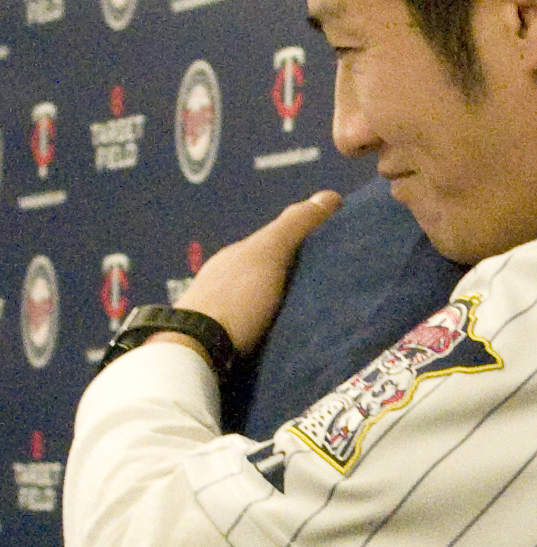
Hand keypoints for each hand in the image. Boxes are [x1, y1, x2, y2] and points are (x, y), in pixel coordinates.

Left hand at [167, 190, 341, 356]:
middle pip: (263, 272)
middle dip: (290, 276)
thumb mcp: (270, 254)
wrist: (196, 351)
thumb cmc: (236, 297)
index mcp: (234, 255)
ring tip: (306, 317)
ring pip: (256, 302)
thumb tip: (330, 194)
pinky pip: (250, 328)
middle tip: (324, 288)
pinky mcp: (215, 342)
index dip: (301, 243)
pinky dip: (266, 327)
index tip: (330, 255)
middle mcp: (222, 278)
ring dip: (277, 305)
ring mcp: (216, 312)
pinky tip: (278, 337)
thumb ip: (295, 226)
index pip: (273, 242)